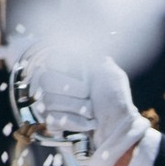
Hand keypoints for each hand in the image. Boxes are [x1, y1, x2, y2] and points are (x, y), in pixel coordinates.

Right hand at [30, 49, 147, 165]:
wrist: (118, 128)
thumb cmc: (116, 100)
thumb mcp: (109, 72)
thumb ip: (93, 55)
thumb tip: (82, 37)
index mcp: (70, 68)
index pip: (52, 59)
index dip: (68, 69)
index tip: (85, 77)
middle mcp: (58, 82)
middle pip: (46, 80)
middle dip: (72, 90)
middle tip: (88, 96)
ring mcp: (53, 102)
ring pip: (49, 101)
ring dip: (76, 109)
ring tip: (91, 113)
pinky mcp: (53, 121)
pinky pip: (52, 120)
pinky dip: (75, 123)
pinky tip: (86, 124)